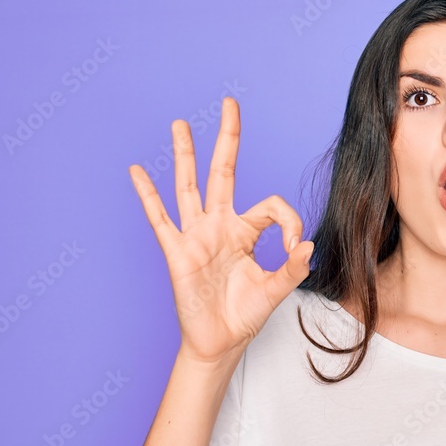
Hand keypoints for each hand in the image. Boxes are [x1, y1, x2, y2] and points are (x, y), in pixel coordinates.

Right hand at [129, 97, 313, 362]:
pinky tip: (137, 171)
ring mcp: (196, 236)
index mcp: (246, 232)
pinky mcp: (178, 253)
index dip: (288, 220)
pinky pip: (160, 220)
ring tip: (180, 124)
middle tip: (230, 103)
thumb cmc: (245, 314)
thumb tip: (308, 245)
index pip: (271, 207)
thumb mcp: (275, 290)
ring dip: (185, 155)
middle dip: (227, 139)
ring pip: (189, 187)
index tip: (296, 246)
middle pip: (223, 172)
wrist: (220, 342)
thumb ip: (292, 268)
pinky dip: (148, 196)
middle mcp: (220, 226)